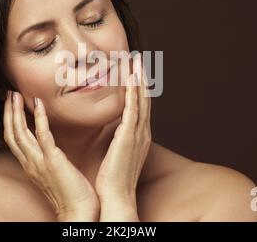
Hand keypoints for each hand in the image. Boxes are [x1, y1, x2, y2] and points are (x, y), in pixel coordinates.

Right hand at [3, 91, 99, 221]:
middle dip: (8, 113)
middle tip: (9, 94)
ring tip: (15, 95)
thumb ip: (50, 159)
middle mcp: (30, 163)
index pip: (14, 139)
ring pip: (20, 133)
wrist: (79, 212)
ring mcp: (39, 162)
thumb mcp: (55, 173)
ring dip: (16, 112)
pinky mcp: (52, 160)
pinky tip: (39, 104)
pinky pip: (42, 135)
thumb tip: (51, 149)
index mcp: (31, 165)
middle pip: (11, 134)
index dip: (10, 121)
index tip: (11, 104)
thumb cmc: (72, 194)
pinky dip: (39, 118)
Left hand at [95, 54, 151, 220]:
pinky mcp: (130, 136)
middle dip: (141, 78)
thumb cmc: (113, 179)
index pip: (140, 107)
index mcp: (139, 136)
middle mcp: (142, 132)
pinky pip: (133, 108)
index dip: (138, 88)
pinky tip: (131, 78)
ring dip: (138, 79)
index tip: (134, 72)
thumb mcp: (117, 154)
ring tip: (135, 61)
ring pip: (141, 100)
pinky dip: (133, 92)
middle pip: (144, 99)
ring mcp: (138, 133)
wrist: (116, 197)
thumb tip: (113, 132)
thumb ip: (118, 140)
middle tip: (137, 59)